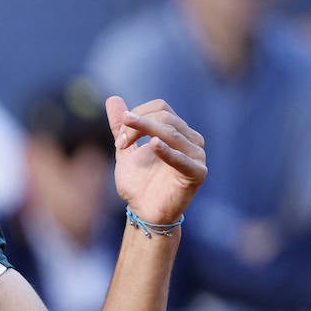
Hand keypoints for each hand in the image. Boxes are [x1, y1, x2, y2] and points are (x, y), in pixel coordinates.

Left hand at [106, 96, 206, 223]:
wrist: (143, 211)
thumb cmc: (138, 183)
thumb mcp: (126, 150)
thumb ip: (121, 126)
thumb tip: (112, 99)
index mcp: (177, 131)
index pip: (160, 108)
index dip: (137, 117)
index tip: (119, 138)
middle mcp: (191, 139)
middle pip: (165, 117)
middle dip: (138, 126)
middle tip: (120, 143)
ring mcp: (197, 155)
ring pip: (172, 132)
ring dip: (145, 133)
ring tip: (124, 144)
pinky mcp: (198, 173)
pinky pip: (183, 158)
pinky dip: (167, 151)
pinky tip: (153, 146)